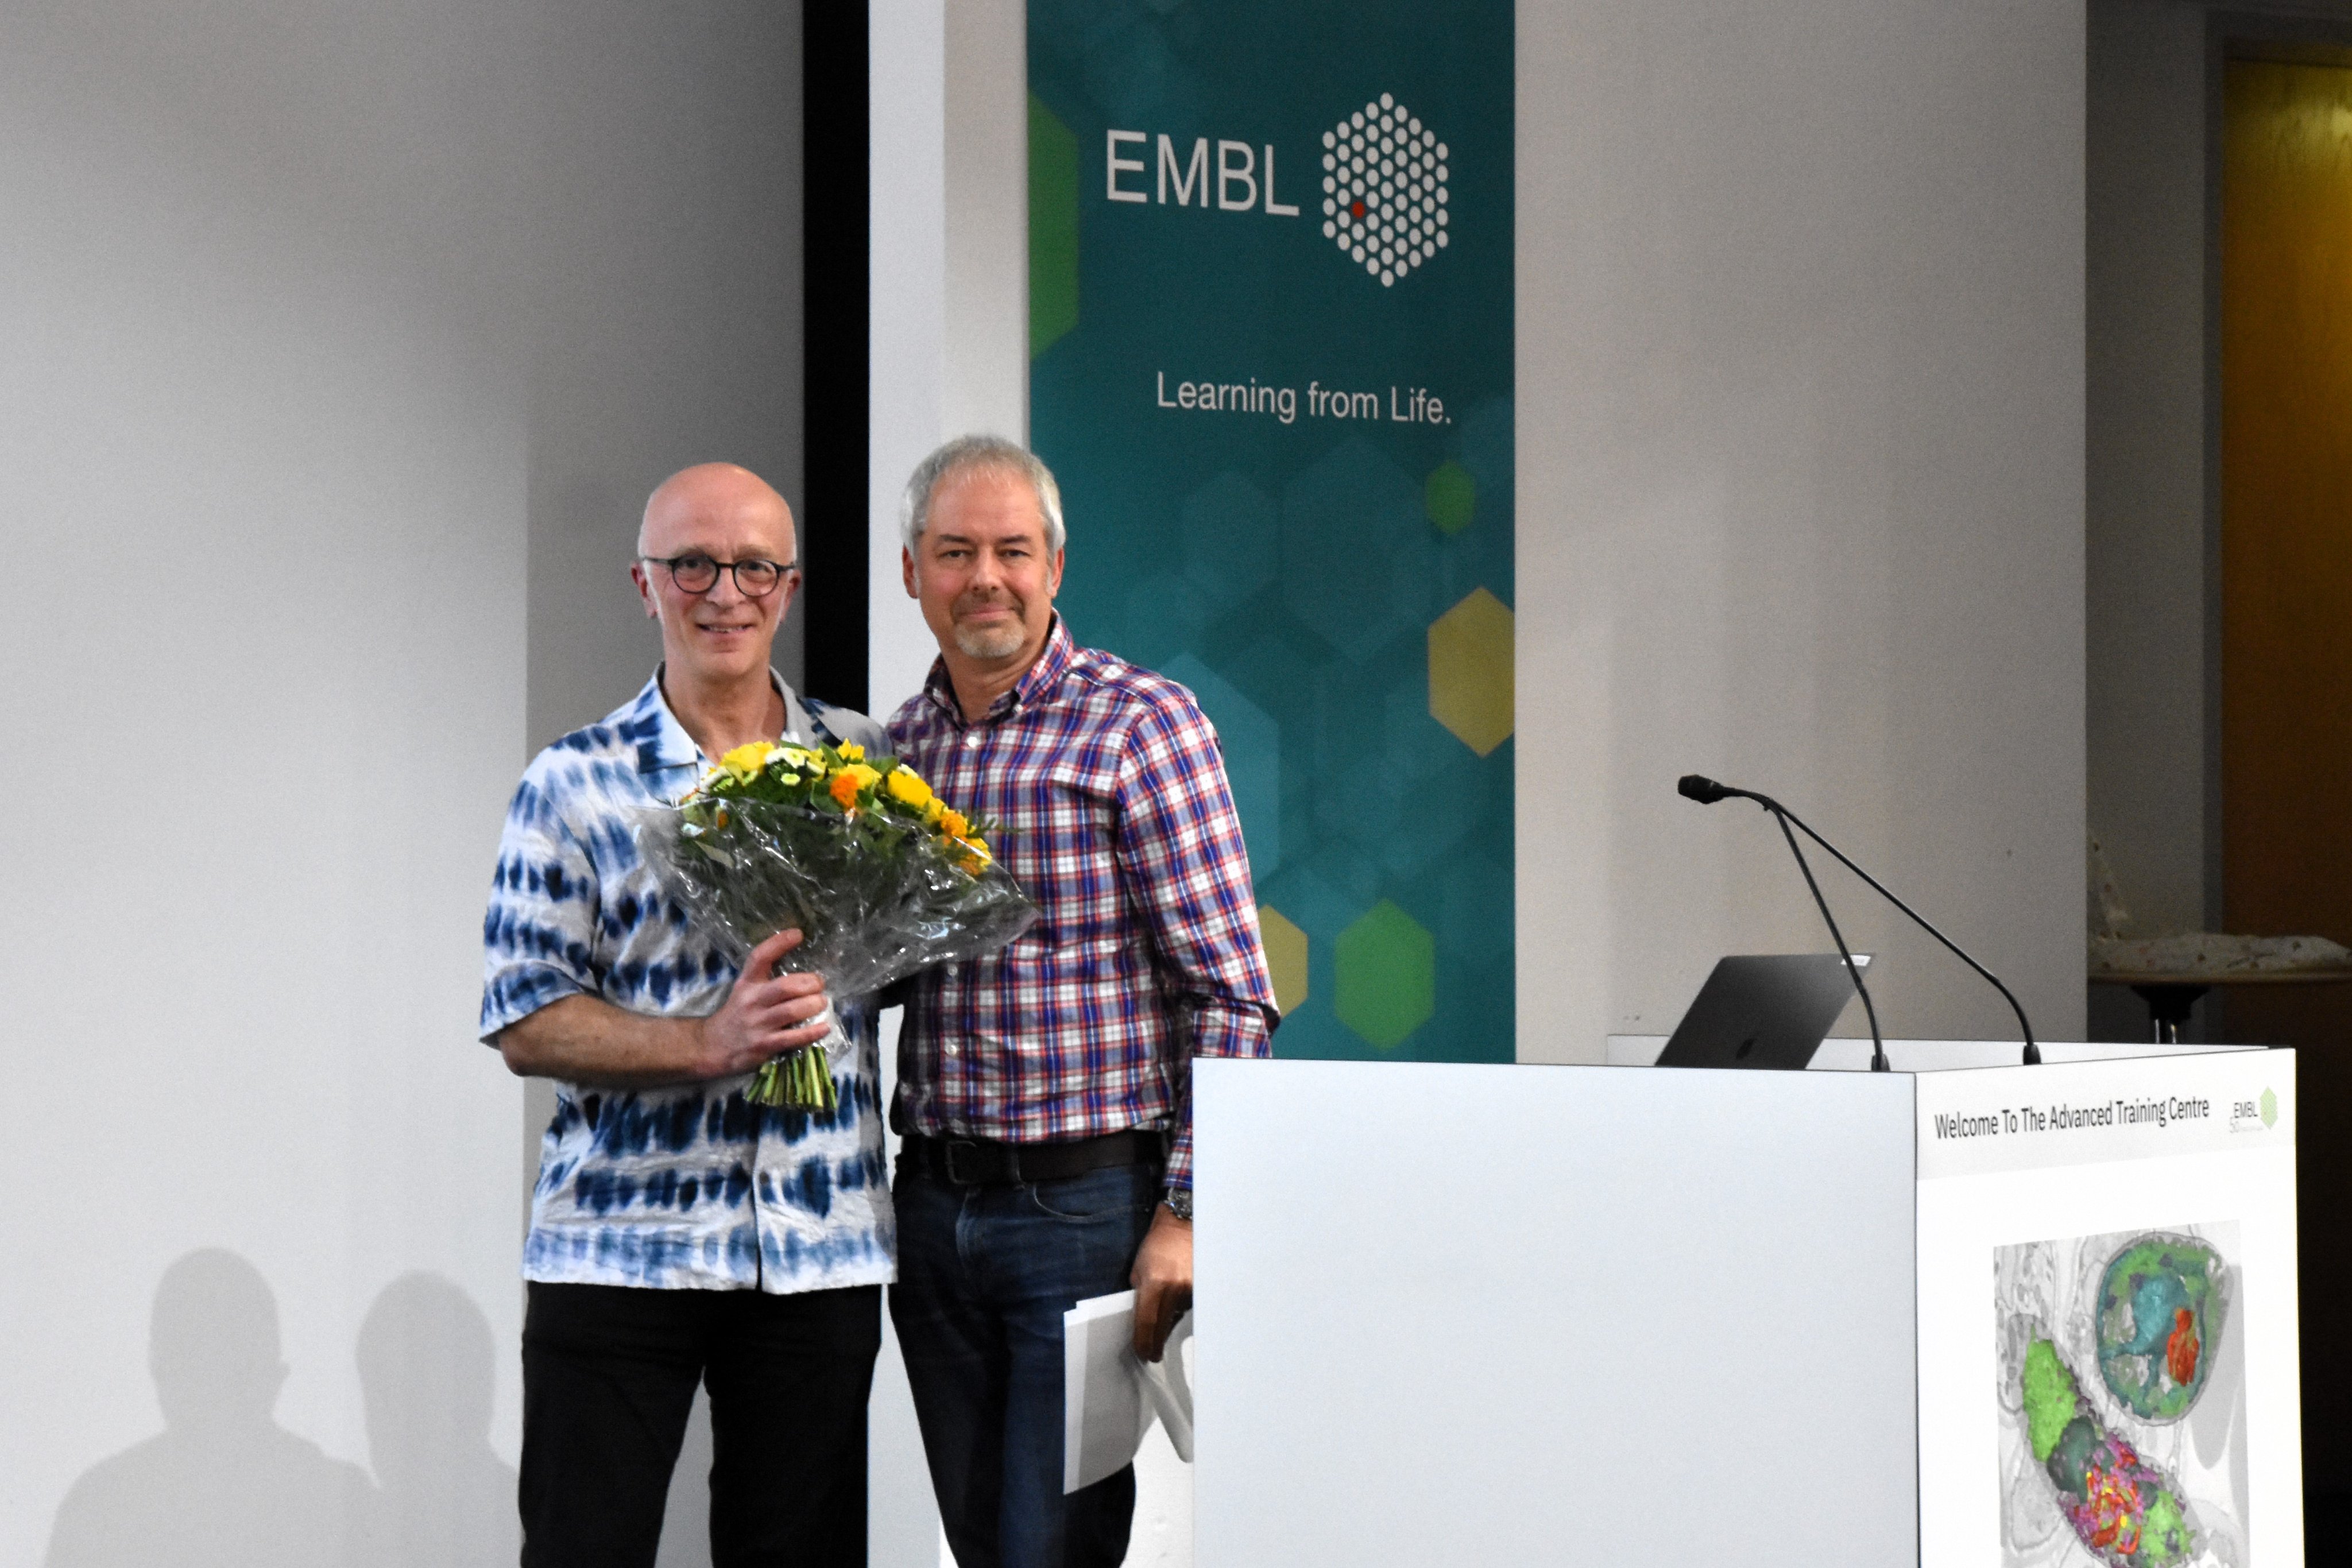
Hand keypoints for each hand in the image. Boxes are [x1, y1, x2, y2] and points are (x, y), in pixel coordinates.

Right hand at [695, 929, 833, 1077]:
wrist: (712, 1047)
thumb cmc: (737, 1016)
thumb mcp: (744, 992)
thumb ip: (766, 981)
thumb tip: (803, 973)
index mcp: (747, 984)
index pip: (759, 957)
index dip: (779, 943)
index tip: (798, 934)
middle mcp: (752, 1001)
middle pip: (785, 986)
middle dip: (810, 983)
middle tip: (820, 984)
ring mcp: (758, 1024)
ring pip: (791, 1011)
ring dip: (813, 1005)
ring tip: (822, 1002)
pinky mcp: (763, 1046)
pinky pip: (793, 1038)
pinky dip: (812, 1032)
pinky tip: (825, 1027)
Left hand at [1130, 1202, 1191, 1361]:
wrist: (1183, 1225)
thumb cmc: (1156, 1246)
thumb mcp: (1138, 1269)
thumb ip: (1140, 1295)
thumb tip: (1142, 1320)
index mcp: (1155, 1283)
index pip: (1147, 1322)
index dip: (1144, 1342)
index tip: (1143, 1353)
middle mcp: (1175, 1288)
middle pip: (1164, 1326)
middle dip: (1157, 1342)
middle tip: (1152, 1354)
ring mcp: (1191, 1288)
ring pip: (1178, 1316)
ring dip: (1170, 1321)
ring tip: (1164, 1312)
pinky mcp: (1201, 1287)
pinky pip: (1188, 1306)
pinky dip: (1181, 1308)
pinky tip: (1176, 1299)